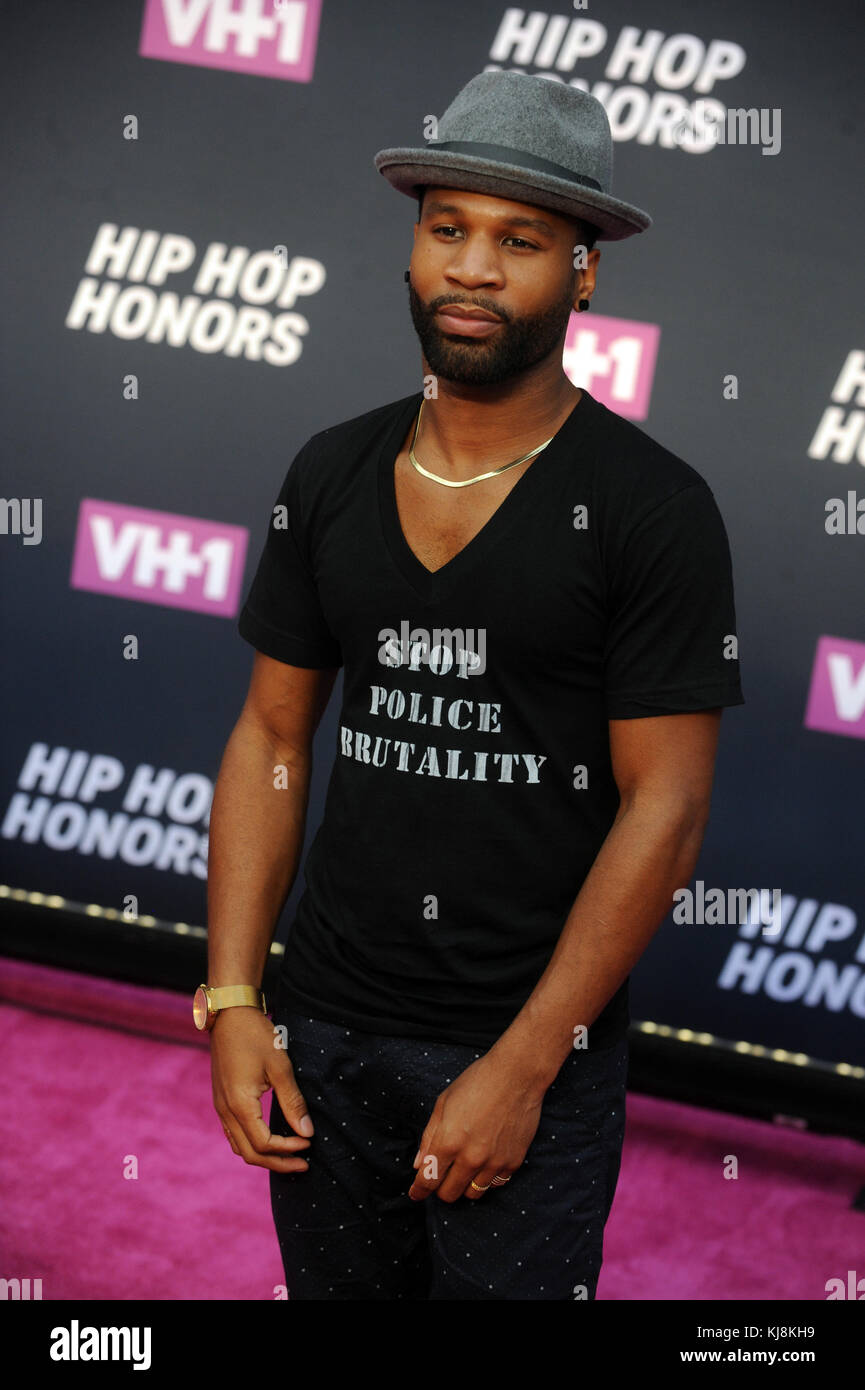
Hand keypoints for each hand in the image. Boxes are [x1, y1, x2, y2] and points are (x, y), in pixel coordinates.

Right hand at [209, 1007, 313, 1171]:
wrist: (229, 1014)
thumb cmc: (256, 1036)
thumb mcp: (280, 1067)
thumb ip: (293, 1102)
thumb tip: (307, 1132)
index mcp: (240, 1105)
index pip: (264, 1144)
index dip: (288, 1149)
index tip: (309, 1144)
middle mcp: (225, 1111)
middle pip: (249, 1153)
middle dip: (277, 1162)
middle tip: (303, 1163)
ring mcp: (220, 1106)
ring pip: (239, 1146)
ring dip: (264, 1155)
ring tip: (288, 1155)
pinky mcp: (221, 1099)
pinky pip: (234, 1133)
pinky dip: (252, 1143)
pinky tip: (270, 1138)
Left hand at [407, 1050, 545, 1201]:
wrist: (517, 1075)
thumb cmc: (477, 1083)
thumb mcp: (444, 1103)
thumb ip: (429, 1137)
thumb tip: (419, 1163)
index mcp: (448, 1141)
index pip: (428, 1180)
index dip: (419, 1190)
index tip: (416, 1193)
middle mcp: (470, 1158)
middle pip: (449, 1194)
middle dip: (440, 1188)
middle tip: (442, 1174)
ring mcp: (493, 1163)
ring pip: (472, 1194)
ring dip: (465, 1184)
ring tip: (465, 1166)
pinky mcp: (513, 1162)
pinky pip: (495, 1184)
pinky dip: (487, 1177)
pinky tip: (485, 1160)